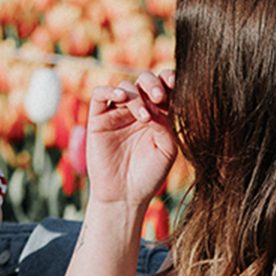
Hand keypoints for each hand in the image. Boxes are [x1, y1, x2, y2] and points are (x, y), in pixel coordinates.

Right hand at [85, 70, 177, 208]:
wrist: (125, 196)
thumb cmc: (150, 174)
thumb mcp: (167, 148)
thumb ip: (166, 123)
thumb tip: (157, 102)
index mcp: (158, 113)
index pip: (164, 86)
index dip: (169, 79)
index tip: (178, 84)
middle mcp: (138, 109)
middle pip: (145, 80)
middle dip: (154, 84)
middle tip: (160, 98)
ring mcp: (117, 113)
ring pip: (126, 86)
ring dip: (137, 96)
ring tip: (144, 117)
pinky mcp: (98, 119)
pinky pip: (100, 94)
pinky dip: (110, 90)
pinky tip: (122, 99)